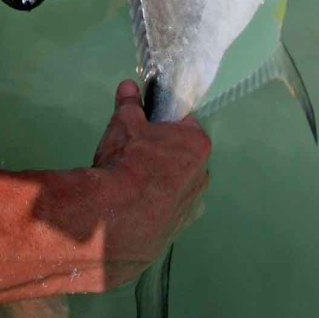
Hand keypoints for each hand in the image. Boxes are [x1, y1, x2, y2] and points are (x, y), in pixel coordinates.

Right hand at [91, 81, 210, 282]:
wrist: (115, 217)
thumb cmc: (127, 161)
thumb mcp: (124, 123)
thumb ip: (130, 103)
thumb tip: (129, 88)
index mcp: (197, 144)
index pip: (184, 125)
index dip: (164, 123)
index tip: (146, 127)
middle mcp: (203, 176)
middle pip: (183, 156)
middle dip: (163, 154)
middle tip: (135, 154)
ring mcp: (192, 206)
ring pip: (177, 186)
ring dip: (160, 183)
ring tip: (130, 184)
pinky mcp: (177, 230)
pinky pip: (168, 210)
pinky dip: (155, 207)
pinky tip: (134, 206)